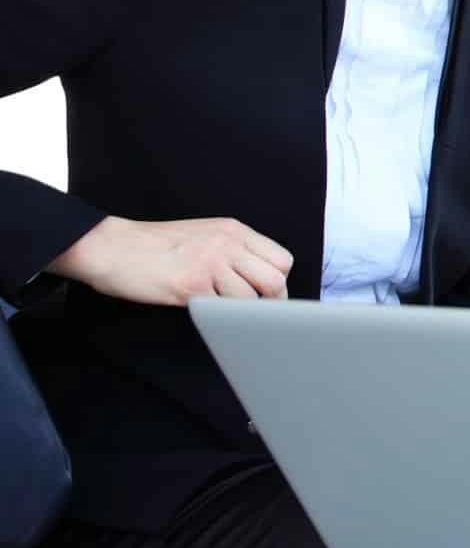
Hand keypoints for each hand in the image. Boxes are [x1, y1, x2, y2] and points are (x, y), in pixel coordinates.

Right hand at [48, 215, 293, 304]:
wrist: (109, 246)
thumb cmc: (154, 245)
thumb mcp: (204, 234)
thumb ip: (235, 251)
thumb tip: (264, 280)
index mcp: (234, 231)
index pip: (282, 260)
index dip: (278, 282)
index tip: (267, 295)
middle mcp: (227, 244)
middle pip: (275, 281)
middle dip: (270, 303)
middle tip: (253, 312)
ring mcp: (210, 264)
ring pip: (250, 300)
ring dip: (239, 312)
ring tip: (218, 307)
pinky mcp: (191, 285)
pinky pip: (221, 311)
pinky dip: (216, 316)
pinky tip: (200, 308)